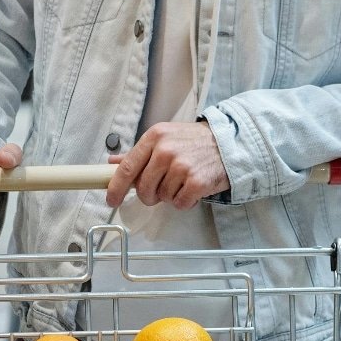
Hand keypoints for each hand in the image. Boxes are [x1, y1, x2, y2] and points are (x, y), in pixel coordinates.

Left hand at [105, 121, 229, 210]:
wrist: (230, 143)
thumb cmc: (194, 143)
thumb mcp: (165, 138)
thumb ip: (138, 153)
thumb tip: (112, 162)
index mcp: (155, 137)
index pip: (127, 168)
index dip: (116, 188)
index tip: (111, 200)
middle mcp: (166, 150)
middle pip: (143, 189)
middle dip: (150, 195)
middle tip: (162, 187)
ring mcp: (181, 166)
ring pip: (161, 197)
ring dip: (170, 195)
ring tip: (183, 181)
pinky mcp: (196, 182)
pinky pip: (179, 203)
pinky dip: (185, 201)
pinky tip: (192, 188)